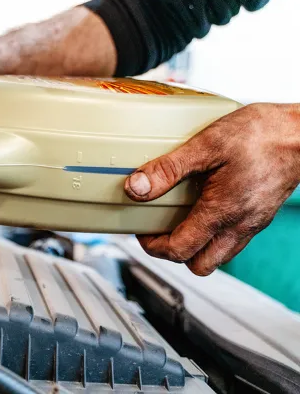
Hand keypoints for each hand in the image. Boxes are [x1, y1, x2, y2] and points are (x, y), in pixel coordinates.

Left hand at [124, 103, 299, 275]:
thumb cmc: (263, 135)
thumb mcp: (206, 146)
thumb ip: (168, 169)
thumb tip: (136, 188)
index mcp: (221, 213)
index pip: (178, 250)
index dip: (152, 245)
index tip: (141, 228)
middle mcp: (239, 226)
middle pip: (199, 265)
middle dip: (172, 252)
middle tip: (157, 229)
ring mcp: (252, 224)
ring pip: (217, 256)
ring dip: (193, 246)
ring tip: (177, 219)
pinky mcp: (260, 215)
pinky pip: (231, 240)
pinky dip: (211, 234)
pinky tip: (203, 207)